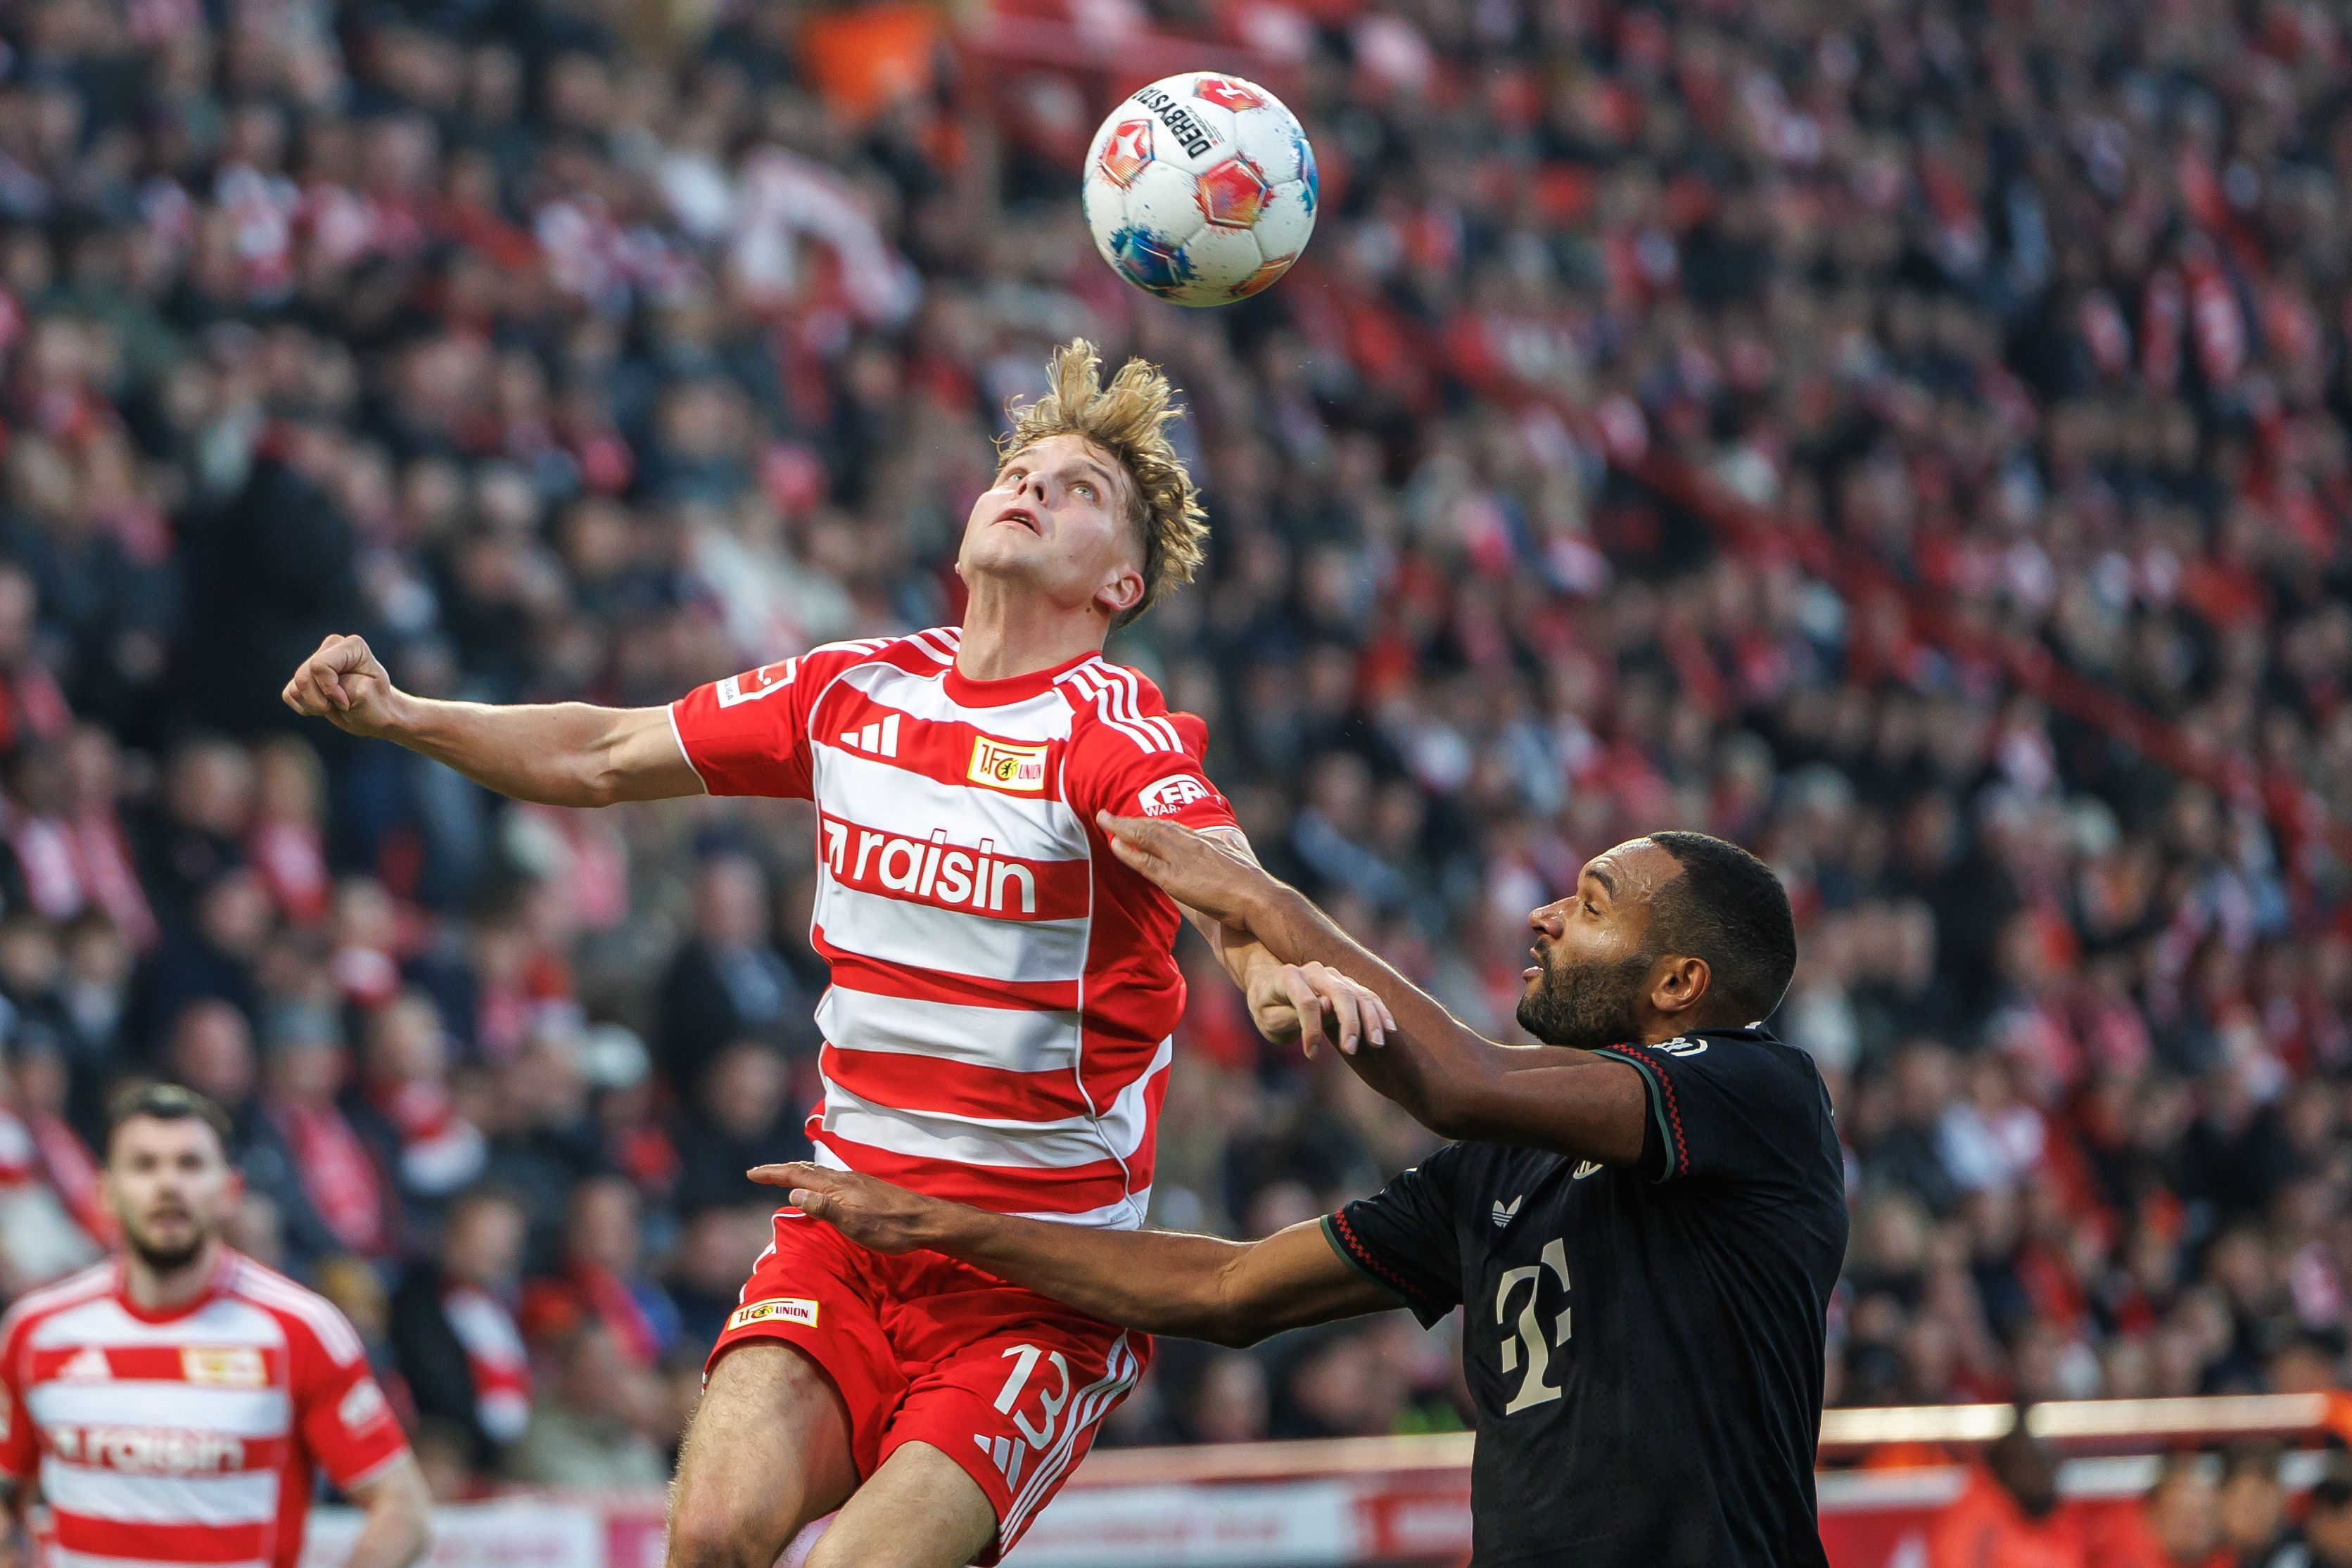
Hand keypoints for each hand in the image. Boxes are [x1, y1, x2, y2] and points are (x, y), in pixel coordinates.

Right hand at [281, 634, 407, 738]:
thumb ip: (344, 687)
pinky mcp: (305, 675)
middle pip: (303, 677)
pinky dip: (305, 707)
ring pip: (295, 687)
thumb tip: (324, 686)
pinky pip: (290, 694)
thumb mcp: (367, 697)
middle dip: (319, 701)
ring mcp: (316, 660)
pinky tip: (324, 706)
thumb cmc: (376, 705)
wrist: (376, 713)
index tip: (347, 702)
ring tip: (334, 706)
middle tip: (342, 706)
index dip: (329, 690)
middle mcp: (332, 647)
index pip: (319, 666)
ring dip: (313, 705)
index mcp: (352, 646)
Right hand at [748, 1162, 946, 1253]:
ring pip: (819, 1172)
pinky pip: (831, 1178)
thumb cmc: (891, 1227)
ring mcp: (856, 1182)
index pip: (797, 1174)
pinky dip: (815, 1178)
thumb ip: (824, 1208)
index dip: (773, 1173)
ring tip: (785, 1174)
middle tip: (760, 1173)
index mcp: (837, 1186)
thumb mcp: (854, 1224)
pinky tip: (821, 1186)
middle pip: (806, 1169)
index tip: (751, 1173)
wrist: (925, 1221)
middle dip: (781, 1170)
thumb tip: (793, 1192)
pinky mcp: (866, 1188)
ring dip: (798, 1172)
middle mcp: (844, 1178)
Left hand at [1097, 812, 1276, 931]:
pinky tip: (1114, 844)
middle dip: (1130, 820)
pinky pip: (1144, 862)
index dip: (1151, 823)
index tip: (1136, 819)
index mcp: (1206, 840)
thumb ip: (1230, 849)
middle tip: (1108, 814)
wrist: (1259, 898)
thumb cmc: (1254, 886)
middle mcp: (1192, 844)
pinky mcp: (1175, 878)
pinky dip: (1127, 852)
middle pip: (1155, 826)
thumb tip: (1228, 843)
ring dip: (1122, 827)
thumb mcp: (1240, 858)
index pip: (1173, 827)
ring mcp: (1182, 859)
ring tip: (1104, 819)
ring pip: (1146, 837)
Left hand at [1247, 959, 1394, 1056]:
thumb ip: (1293, 1015)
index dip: (1310, 1029)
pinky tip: (1389, 1030)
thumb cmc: (1268, 1008)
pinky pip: (1369, 996)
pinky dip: (1380, 1012)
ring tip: (1377, 1044)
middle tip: (1351, 1049)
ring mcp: (1334, 976)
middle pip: (1340, 992)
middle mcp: (1315, 971)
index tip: (1310, 1054)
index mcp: (1289, 977)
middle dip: (1349, 1022)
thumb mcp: (1268, 1019)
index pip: (1306, 1002)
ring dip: (1370, 1019)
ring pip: (1359, 994)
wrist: (1272, 989)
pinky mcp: (1347, 985)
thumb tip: (1327, 1006)